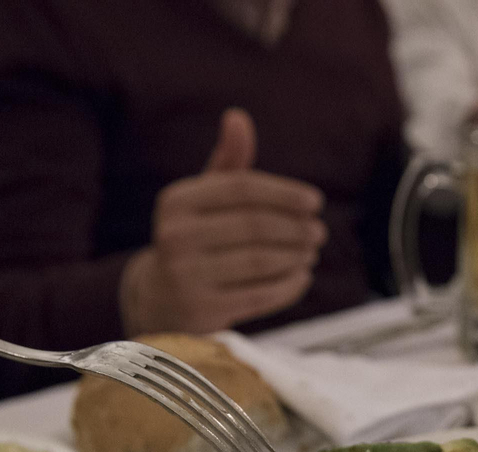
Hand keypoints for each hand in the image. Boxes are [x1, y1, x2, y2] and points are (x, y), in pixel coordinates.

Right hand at [120, 108, 326, 334]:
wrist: (159, 298)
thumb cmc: (193, 239)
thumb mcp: (203, 200)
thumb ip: (227, 164)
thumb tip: (238, 117)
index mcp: (177, 200)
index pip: (242, 188)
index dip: (285, 193)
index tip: (315, 202)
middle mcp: (176, 235)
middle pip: (255, 225)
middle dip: (295, 228)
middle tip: (318, 232)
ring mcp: (186, 275)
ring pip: (260, 260)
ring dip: (295, 256)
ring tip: (311, 252)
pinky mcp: (202, 309)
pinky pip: (259, 295)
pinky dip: (288, 286)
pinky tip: (302, 276)